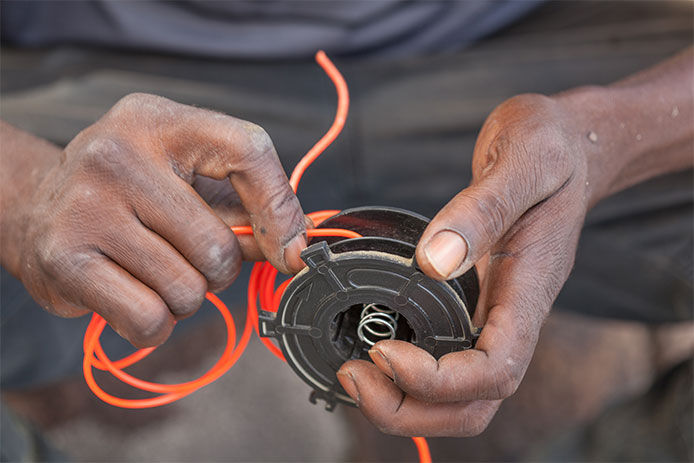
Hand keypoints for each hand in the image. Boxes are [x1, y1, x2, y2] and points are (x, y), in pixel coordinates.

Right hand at [13, 93, 305, 346]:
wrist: (35, 206)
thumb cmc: (130, 194)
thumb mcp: (188, 178)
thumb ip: (246, 207)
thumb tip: (297, 249)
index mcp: (160, 122)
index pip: (248, 151)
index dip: (280, 211)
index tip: (289, 250)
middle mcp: (118, 155)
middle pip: (218, 247)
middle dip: (217, 270)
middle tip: (186, 257)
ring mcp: (86, 206)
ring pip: (187, 290)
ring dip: (184, 298)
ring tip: (153, 271)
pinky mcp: (64, 258)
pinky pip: (149, 320)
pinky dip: (154, 325)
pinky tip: (134, 296)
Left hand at [337, 94, 589, 435]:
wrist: (568, 147)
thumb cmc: (553, 149)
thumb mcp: (524, 160)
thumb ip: (482, 209)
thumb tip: (434, 261)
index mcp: (529, 290)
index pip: (495, 371)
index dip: (438, 381)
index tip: (385, 351)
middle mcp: (513, 315)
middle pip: (474, 406)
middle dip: (412, 410)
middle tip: (354, 377)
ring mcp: (494, 314)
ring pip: (460, 397)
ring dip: (406, 403)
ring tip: (354, 373)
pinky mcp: (475, 304)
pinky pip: (446, 362)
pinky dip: (406, 376)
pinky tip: (371, 352)